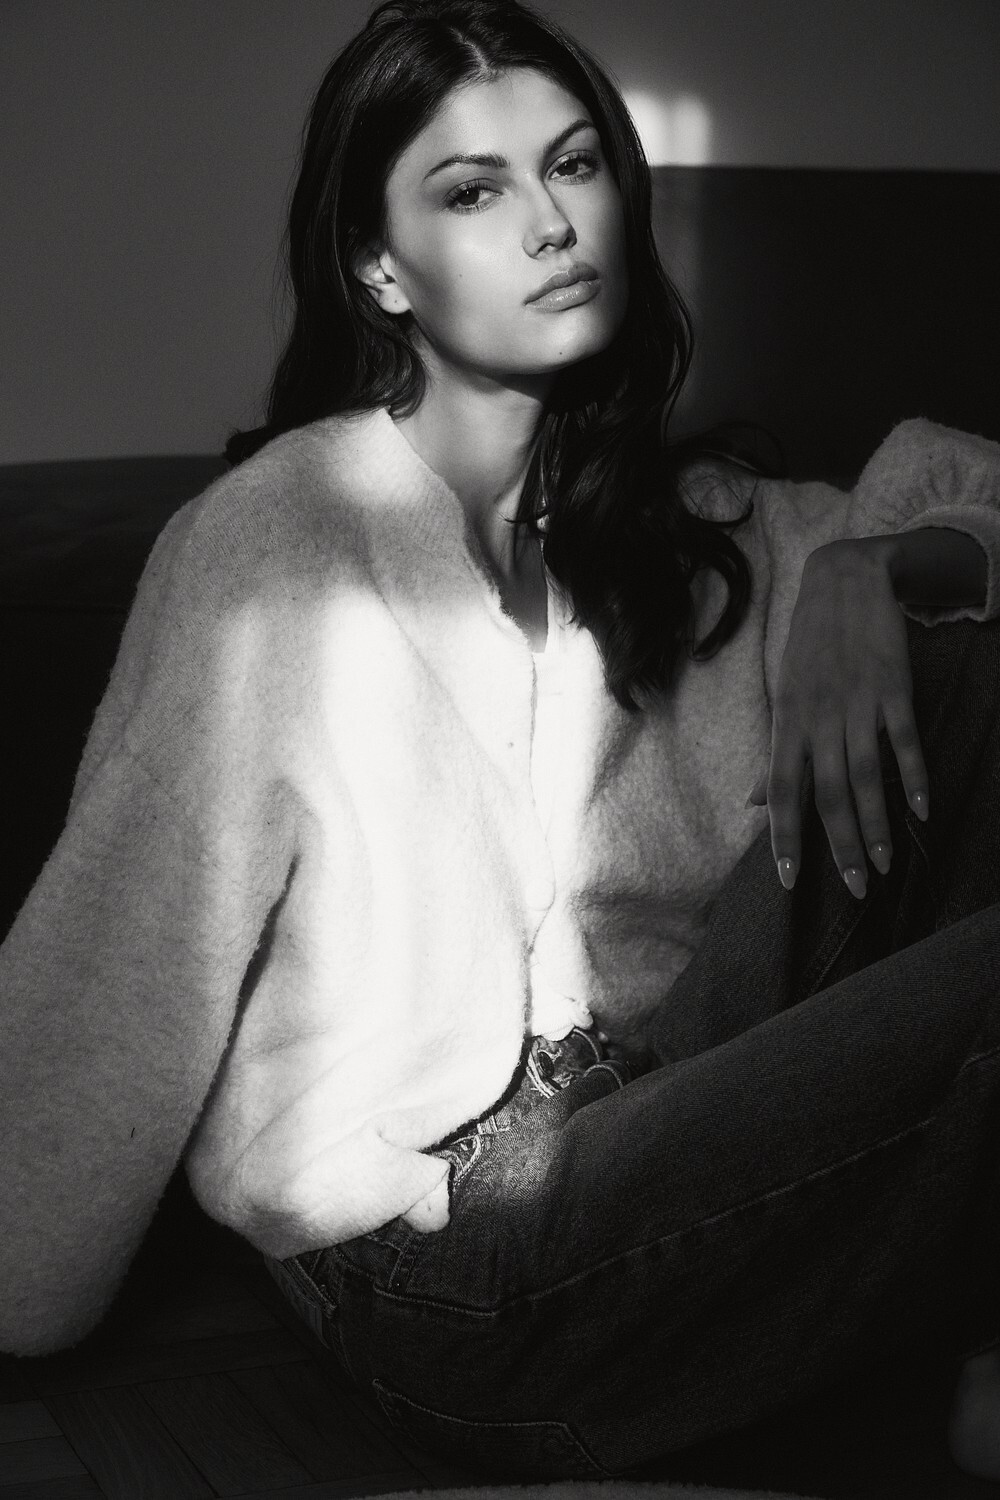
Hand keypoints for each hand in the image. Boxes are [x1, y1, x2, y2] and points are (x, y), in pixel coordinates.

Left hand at [747, 537, 928, 897]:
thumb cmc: (811, 648)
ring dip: (876, 824)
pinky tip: (922, 811)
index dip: (784, 838)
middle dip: (840, 846)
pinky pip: (904, 741)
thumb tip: (754, 802)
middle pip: (827, 795)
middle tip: (856, 889)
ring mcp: (857, 704)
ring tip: (886, 864)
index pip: (782, 792)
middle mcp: (818, 719)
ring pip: (865, 776)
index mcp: (788, 724)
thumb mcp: (784, 698)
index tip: (788, 881)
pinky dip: (914, 777)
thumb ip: (777, 755)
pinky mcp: (893, 689)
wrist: (845, 580)